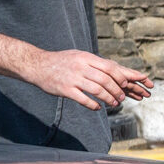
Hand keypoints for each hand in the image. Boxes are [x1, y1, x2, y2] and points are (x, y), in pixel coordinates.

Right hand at [22, 49, 154, 109]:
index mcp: (86, 58)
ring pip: (97, 91)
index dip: (121, 77)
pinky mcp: (65, 90)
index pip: (109, 68)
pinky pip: (83, 99)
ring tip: (114, 103)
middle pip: (106, 80)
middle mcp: (80, 67)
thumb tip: (116, 69)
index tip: (126, 85)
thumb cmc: (62, 61)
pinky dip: (93, 105)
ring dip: (109, 99)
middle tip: (122, 97)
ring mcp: (72, 79)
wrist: (36, 65)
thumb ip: (96, 63)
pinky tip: (98, 107)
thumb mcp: (79, 56)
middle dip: (117, 91)